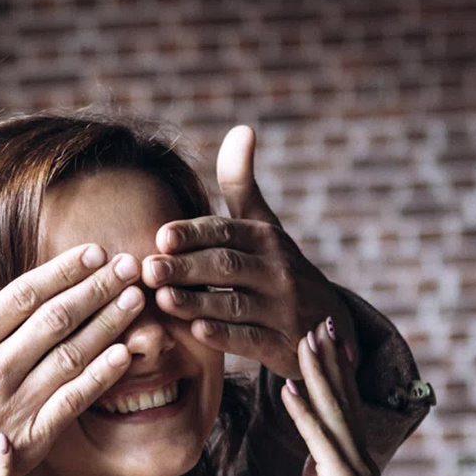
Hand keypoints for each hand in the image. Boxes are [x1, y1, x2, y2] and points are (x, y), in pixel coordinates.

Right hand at [0, 244, 142, 475]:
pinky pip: (73, 402)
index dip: (64, 270)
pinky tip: (125, 355)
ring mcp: (15, 405)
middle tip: (130, 265)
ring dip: (109, 324)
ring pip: (72, 355)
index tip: (94, 252)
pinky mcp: (29, 440)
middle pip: (57, 318)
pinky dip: (101, 377)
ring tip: (137, 300)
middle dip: (98, 288)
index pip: (25, 294)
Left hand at [142, 125, 355, 377]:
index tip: (161, 235)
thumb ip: (243, 184)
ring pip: (236, 304)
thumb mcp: (264, 225)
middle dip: (187, 267)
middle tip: (149, 268)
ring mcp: (282, 309)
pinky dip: (226, 336)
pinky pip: (252, 340)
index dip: (194, 234)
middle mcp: (277, 271)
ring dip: (198, 301)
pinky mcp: (282, 346)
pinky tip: (196, 332)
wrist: (326, 325)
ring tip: (162, 299)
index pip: (226, 231)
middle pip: (227, 266)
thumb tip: (242, 129)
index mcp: (266, 238)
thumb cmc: (278, 268)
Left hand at [281, 317, 380, 475]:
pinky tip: (287, 388)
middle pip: (344, 398)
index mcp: (355, 463)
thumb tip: (313, 457)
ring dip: (318, 372)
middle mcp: (361, 460)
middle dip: (331, 358)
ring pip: (334, 410)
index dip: (335, 372)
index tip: (324, 340)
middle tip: (321, 319)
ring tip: (306, 337)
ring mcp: (354, 471)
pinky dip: (303, 412)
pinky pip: (318, 440)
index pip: (344, 407)